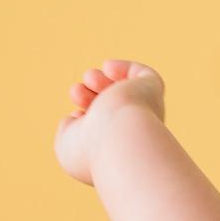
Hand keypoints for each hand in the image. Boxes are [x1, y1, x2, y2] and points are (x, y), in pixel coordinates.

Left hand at [53, 58, 165, 186]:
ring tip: (90, 79)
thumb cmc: (91, 151)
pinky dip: (123, 68)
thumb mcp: (67, 146)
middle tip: (76, 92)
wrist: (119, 141)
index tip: (74, 116)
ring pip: (123, 91)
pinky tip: (108, 68)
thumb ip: (68, 131)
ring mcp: (146, 113)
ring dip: (99, 80)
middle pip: (110, 110)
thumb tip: (75, 117)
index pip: (100, 132)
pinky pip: (143, 75)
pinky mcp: (152, 91)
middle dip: (87, 96)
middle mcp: (135, 135)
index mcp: (117, 152)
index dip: (82, 120)